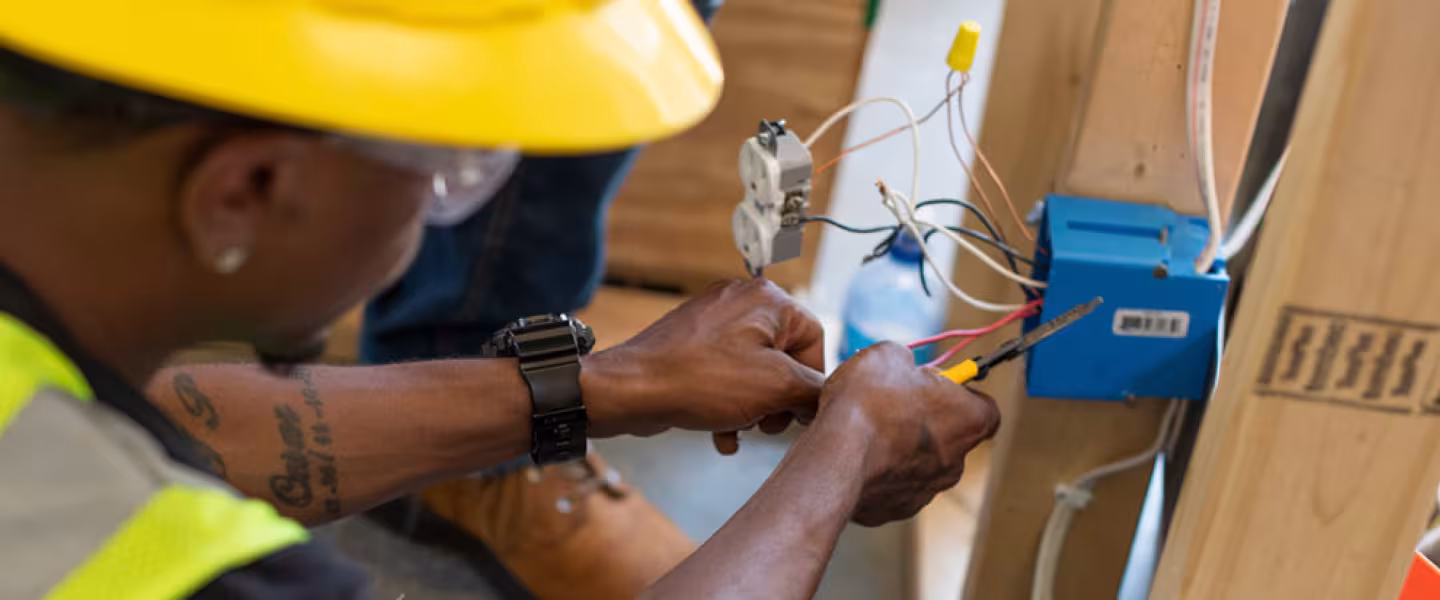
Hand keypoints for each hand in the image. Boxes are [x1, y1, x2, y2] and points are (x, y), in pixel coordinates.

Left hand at [582, 278, 824, 438]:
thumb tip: (827, 398)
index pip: (814, 340)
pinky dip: (730, 404)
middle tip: (766, 424)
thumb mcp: (775, 388)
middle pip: (785, 357)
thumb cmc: (699, 381)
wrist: (629, 391)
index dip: (811, 383)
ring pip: (756, 371)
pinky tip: (722, 435)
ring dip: (755, 406)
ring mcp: (714, 320)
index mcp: (768, 299)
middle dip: (779, 399)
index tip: (799, 413)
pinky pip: (727, 374)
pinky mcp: (692, 342)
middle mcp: (741, 301)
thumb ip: (814, 390)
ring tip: (740, 428)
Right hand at [812, 342, 999, 525]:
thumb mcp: (888, 355)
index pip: (986, 409)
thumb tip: (901, 365)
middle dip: (926, 421)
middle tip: (893, 404)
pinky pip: (892, 485)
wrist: (834, 457)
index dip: (961, 395)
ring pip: (920, 463)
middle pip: (950, 437)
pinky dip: (878, 471)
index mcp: (968, 420)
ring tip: (867, 431)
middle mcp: (956, 461)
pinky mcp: (897, 509)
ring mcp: (927, 490)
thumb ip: (906, 360)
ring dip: (900, 448)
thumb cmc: (867, 405)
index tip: (936, 385)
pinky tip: (856, 455)